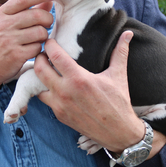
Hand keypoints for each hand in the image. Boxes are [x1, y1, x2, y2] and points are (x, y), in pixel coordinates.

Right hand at [0, 0, 56, 111]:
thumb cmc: (1, 42)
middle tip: (47, 25)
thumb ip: (29, 10)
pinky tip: (32, 50)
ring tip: (37, 39)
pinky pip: (38, 47)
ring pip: (40, 32)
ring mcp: (10, 39)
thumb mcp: (9, 23)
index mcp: (3, 13)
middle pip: (37, 15)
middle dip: (48, 19)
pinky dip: (39, 49)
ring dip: (44, 36)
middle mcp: (5, 24)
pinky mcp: (16, 54)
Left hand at [36, 31, 165, 155]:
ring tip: (46, 69)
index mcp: (79, 79)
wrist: (119, 132)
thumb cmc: (119, 102)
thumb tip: (128, 33)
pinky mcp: (59, 116)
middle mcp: (66, 92)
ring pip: (37, 86)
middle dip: (39, 58)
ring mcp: (60, 105)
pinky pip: (44, 99)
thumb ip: (120, 52)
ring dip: (38, 76)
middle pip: (39, 69)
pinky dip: (45, 90)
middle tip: (44, 54)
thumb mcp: (118, 75)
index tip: (50, 41)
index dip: (49, 45)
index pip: (55, 56)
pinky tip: (51, 84)